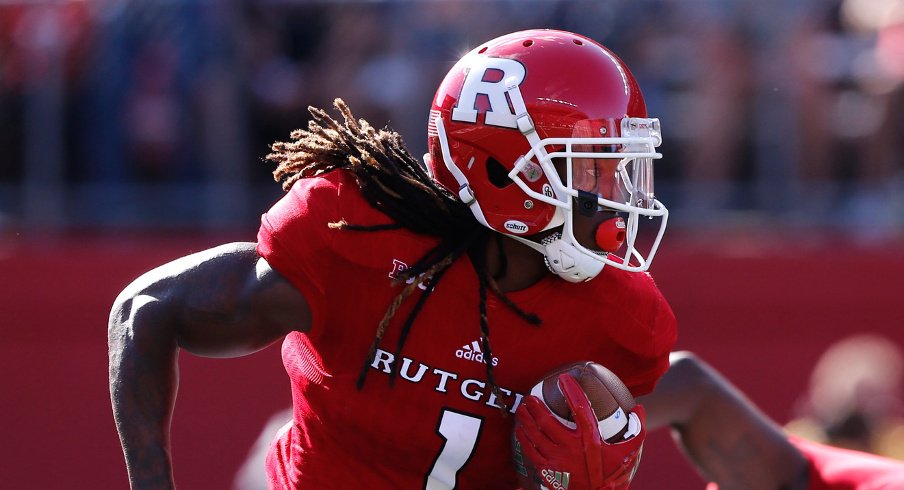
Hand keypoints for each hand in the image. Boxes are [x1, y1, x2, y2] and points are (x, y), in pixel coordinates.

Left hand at [513, 374, 645, 489]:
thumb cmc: (612, 474)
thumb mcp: (628, 453)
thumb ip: (636, 430)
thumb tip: (639, 408)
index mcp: (590, 441)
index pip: (580, 410)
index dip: (572, 392)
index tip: (564, 379)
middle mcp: (571, 449)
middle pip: (547, 422)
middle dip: (536, 407)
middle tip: (530, 397)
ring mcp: (557, 460)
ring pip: (535, 436)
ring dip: (527, 420)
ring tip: (522, 409)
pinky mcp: (548, 471)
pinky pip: (531, 451)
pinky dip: (524, 439)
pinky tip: (520, 430)